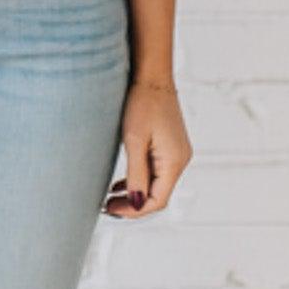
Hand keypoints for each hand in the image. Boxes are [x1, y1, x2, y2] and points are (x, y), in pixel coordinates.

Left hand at [104, 78, 190, 216]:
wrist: (152, 77)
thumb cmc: (143, 103)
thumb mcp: (134, 141)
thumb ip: (136, 174)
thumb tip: (136, 203)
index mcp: (174, 161)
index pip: (157, 200)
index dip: (134, 210)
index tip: (111, 210)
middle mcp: (180, 160)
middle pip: (158, 195)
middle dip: (133, 204)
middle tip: (107, 206)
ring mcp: (177, 153)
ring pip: (156, 184)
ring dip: (135, 193)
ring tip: (111, 198)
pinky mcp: (170, 146)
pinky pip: (156, 171)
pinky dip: (140, 180)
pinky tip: (121, 183)